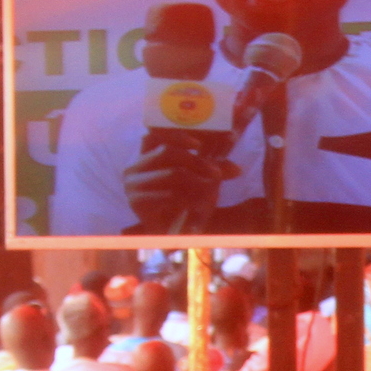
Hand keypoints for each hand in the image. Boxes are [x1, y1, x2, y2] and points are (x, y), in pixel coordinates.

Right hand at [120, 137, 234, 230]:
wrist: (171, 236)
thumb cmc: (182, 204)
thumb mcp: (200, 181)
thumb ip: (214, 168)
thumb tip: (238, 167)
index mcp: (145, 157)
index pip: (156, 135)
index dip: (177, 135)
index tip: (199, 145)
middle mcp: (134, 168)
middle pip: (167, 152)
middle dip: (197, 161)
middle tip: (218, 173)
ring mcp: (133, 185)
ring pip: (172, 173)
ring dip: (197, 183)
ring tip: (211, 192)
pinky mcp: (137, 202)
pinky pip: (169, 195)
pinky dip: (188, 199)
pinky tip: (197, 206)